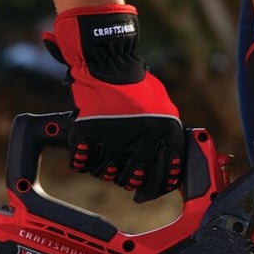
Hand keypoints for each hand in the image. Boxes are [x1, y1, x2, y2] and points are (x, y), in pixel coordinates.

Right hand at [43, 5, 183, 200]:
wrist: (109, 62)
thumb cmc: (137, 86)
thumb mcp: (164, 108)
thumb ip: (167, 134)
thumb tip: (172, 166)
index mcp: (165, 134)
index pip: (165, 177)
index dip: (155, 188)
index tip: (147, 190)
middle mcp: (143, 139)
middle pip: (132, 179)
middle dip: (126, 179)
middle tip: (122, 172)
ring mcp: (114, 137)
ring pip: (106, 174)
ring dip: (103, 170)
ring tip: (104, 159)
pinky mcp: (88, 132)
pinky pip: (82, 162)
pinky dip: (81, 160)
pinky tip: (85, 152)